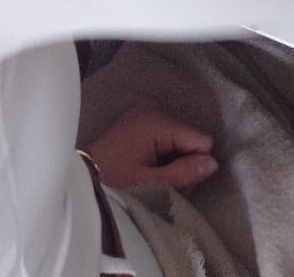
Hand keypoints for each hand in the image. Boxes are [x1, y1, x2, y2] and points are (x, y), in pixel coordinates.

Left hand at [88, 107, 216, 192]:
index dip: (194, 164)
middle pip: (189, 138)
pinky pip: (164, 137)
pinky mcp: (137, 122)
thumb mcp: (149, 184)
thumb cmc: (112, 182)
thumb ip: (183, 174)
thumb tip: (213, 163)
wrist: (79, 181)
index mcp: (156, 121)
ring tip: (150, 177)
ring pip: (178, 139)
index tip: (177, 182)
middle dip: (182, 162)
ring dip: (172, 161)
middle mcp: (152, 110)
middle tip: (160, 182)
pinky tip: (145, 168)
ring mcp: (143, 114)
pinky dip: (161, 155)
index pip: (199, 139)